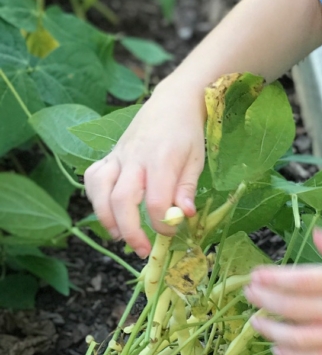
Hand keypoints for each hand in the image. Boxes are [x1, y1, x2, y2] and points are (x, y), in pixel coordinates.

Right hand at [83, 81, 205, 257]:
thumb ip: (187, 189)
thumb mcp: (196, 161)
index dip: (162, 224)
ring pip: (100, 189)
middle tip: (142, 250)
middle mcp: (134, 158)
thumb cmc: (186, 135)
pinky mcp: (109, 156)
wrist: (171, 103)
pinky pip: (93, 177)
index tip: (170, 233)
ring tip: (119, 237)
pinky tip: (107, 213)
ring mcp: (118, 156)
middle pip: (122, 199)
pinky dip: (95, 198)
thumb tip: (184, 215)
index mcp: (161, 159)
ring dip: (105, 217)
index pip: (156, 200)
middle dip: (130, 230)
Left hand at [246, 228, 321, 354]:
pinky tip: (278, 349)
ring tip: (257, 322)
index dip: (272, 279)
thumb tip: (312, 231)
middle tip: (249, 295)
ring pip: (298, 339)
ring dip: (271, 331)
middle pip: (292, 309)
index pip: (300, 280)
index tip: (255, 275)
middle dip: (265, 302)